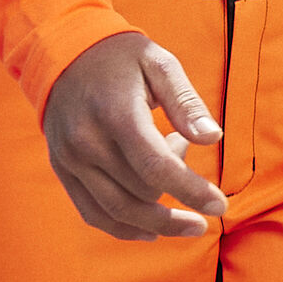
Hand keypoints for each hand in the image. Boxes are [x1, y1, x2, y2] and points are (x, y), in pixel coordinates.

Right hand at [39, 31, 226, 241]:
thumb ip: (186, 102)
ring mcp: (70, 158)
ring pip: (119, 210)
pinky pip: (93, 213)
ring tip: (187, 219)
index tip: (220, 206)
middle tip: (185, 155)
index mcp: (115, 113)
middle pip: (141, 191)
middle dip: (176, 188)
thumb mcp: (158, 64)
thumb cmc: (120, 58)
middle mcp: (87, 140)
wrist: (63, 50)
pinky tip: (151, 231)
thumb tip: (213, 137)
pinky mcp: (62, 168)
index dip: (192, 192)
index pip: (157, 166)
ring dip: (158, 224)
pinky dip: (124, 229)